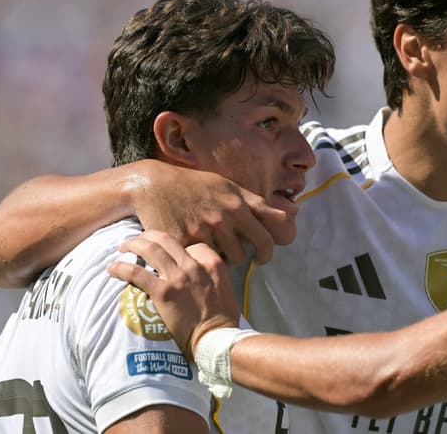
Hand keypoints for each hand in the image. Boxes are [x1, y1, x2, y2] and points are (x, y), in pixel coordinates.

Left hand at [108, 230, 239, 360]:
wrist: (216, 339)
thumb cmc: (223, 319)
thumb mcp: (225, 286)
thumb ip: (210, 274)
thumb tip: (195, 273)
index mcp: (212, 262)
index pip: (190, 243)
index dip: (175, 247)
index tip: (166, 253)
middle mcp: (195, 265)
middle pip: (167, 239)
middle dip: (148, 236)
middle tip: (137, 241)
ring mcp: (178, 277)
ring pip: (150, 249)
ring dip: (133, 245)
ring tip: (123, 247)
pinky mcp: (163, 292)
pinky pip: (137, 273)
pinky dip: (121, 268)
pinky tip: (112, 268)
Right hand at [128, 160, 292, 264]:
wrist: (154, 185)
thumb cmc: (196, 185)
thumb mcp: (229, 187)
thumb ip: (259, 204)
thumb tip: (292, 213)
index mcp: (237, 205)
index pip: (265, 238)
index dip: (267, 252)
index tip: (262, 258)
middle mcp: (222, 218)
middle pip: (244, 254)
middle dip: (243, 258)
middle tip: (236, 256)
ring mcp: (202, 231)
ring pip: (223, 261)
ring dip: (221, 259)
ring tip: (214, 250)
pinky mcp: (182, 242)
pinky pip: (200, 261)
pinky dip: (199, 260)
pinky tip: (195, 252)